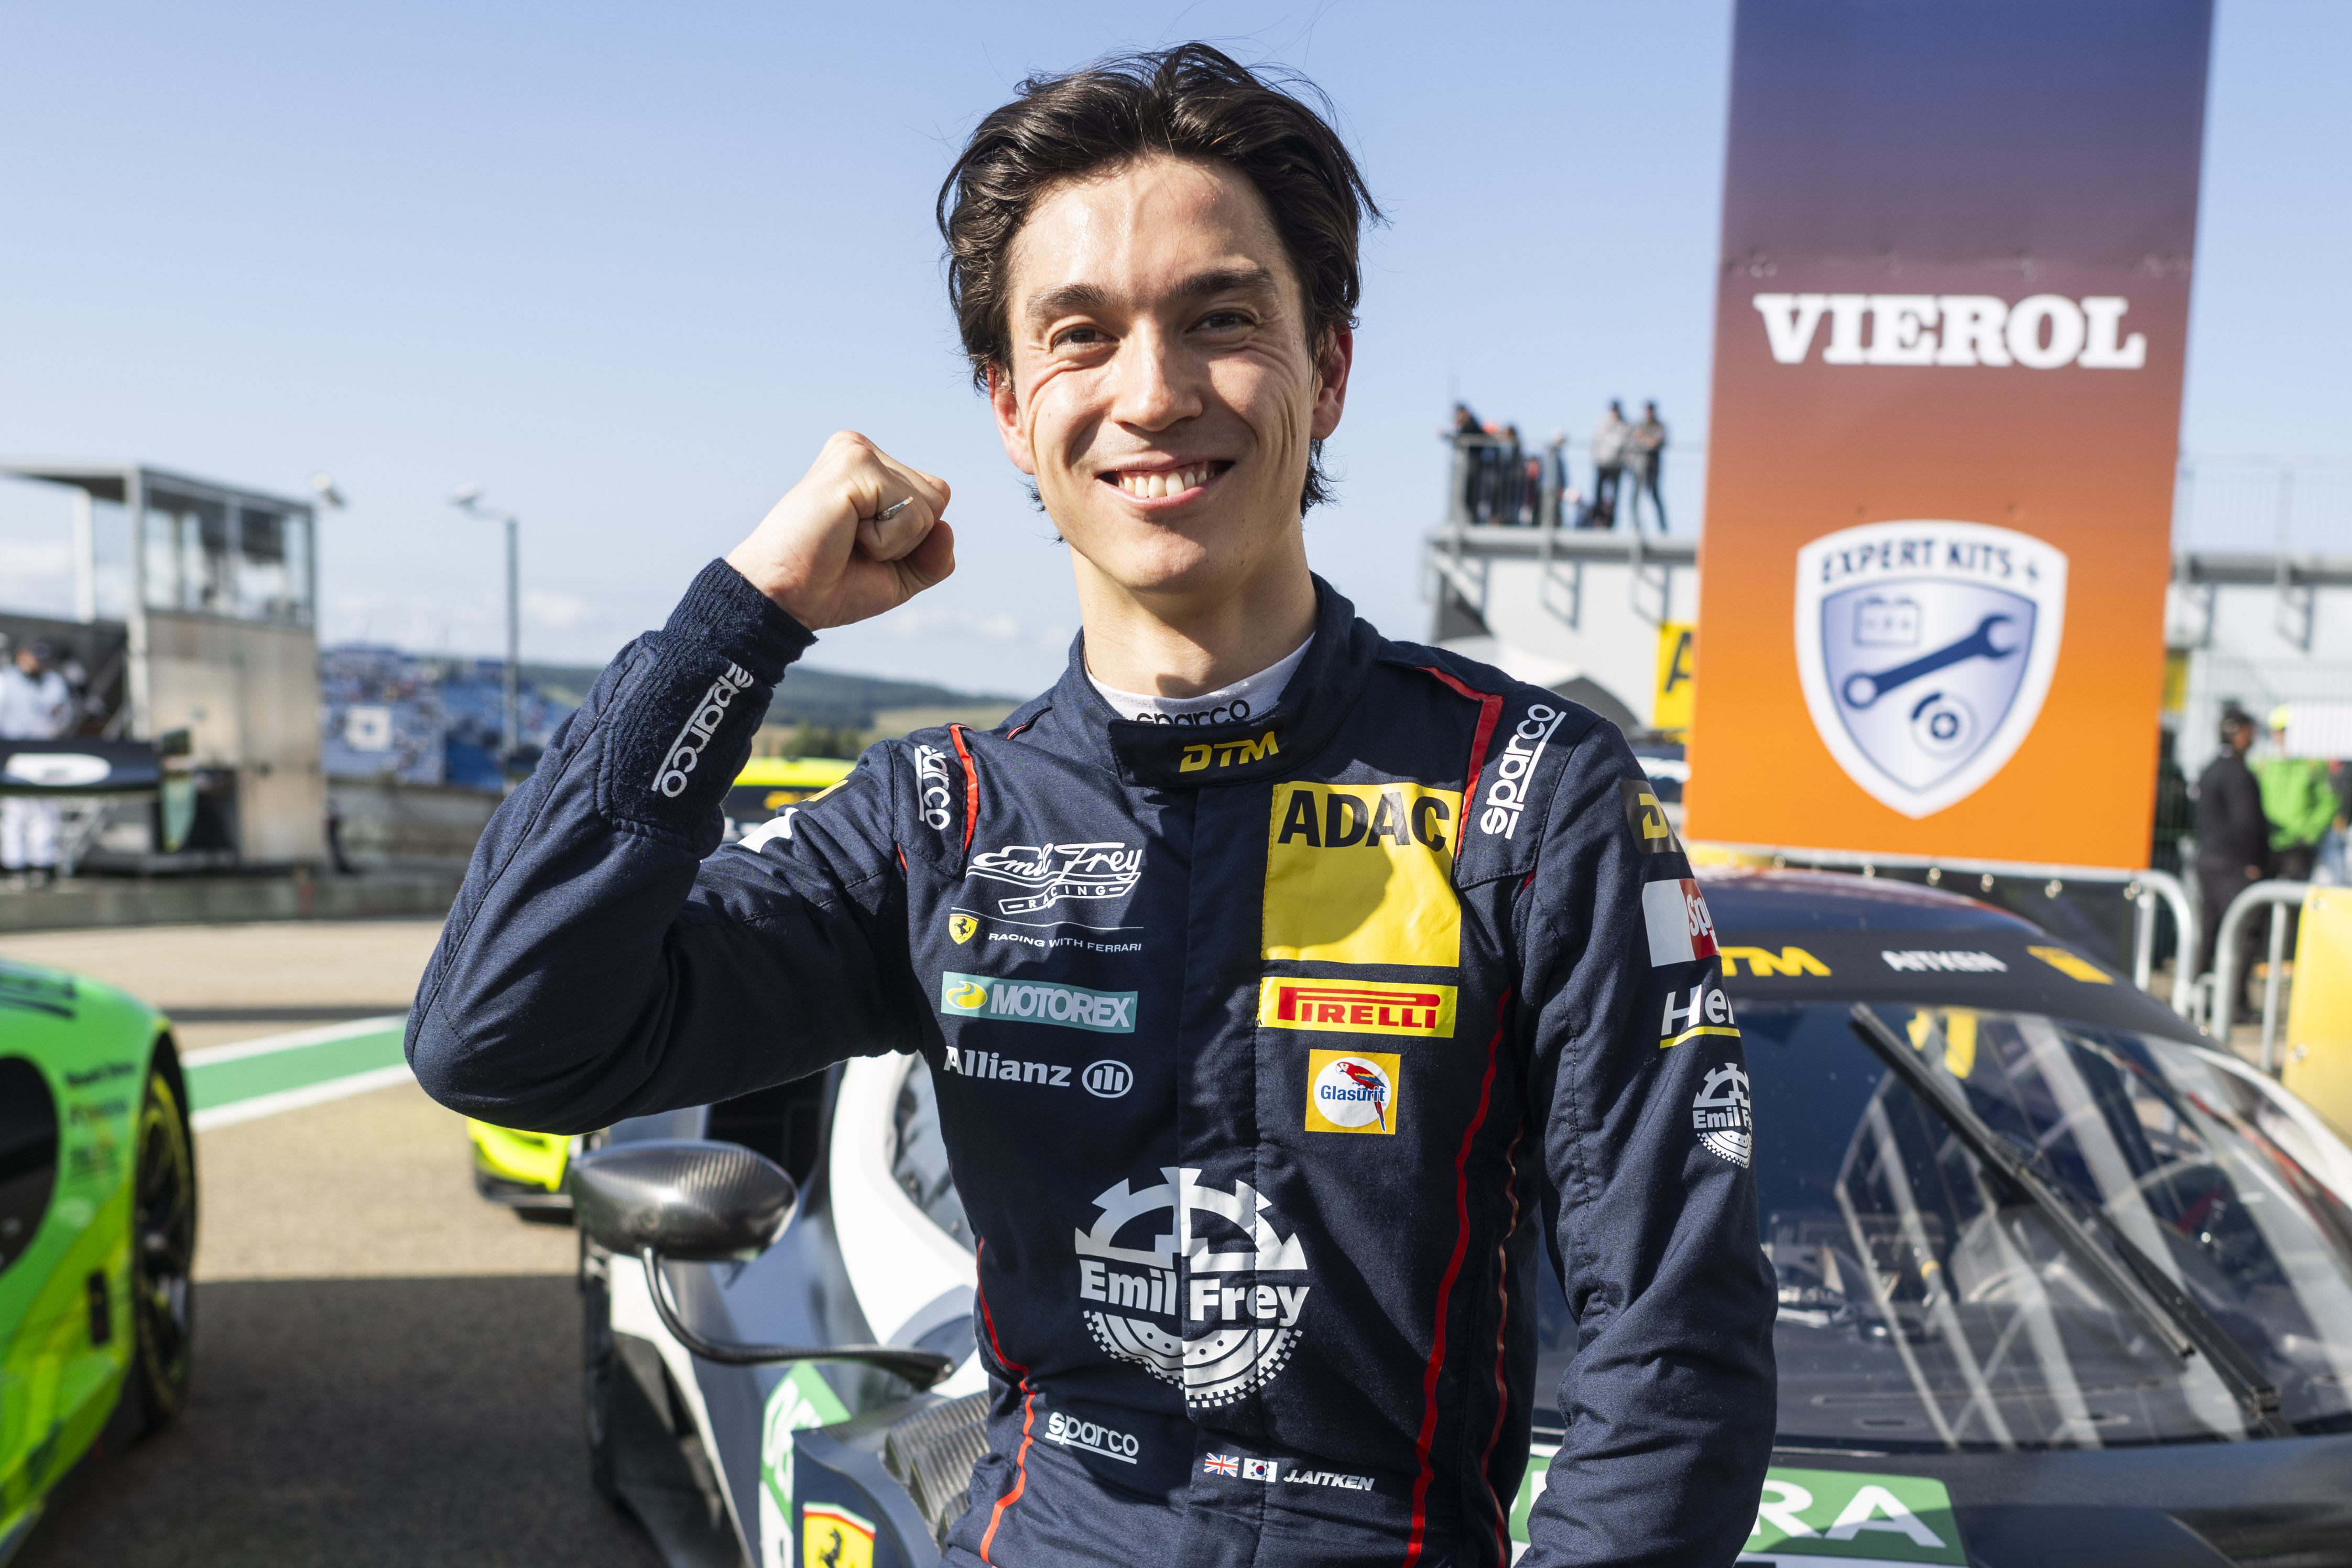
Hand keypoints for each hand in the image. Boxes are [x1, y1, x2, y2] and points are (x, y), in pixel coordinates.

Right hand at [725, 432, 953, 629]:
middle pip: (938, 497)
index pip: (935, 498)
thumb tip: (946, 528)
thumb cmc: (830, 584)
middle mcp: (862, 451)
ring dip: (895, 542)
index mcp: (870, 467)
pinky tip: (845, 534)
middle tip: (853, 545)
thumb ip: (934, 556)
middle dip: (908, 540)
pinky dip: (885, 541)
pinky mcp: (853, 463)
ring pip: (929, 504)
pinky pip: (910, 510)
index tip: (862, 547)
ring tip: (846, 539)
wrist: (783, 598)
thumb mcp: (899, 575)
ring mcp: (857, 452)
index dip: (913, 540)